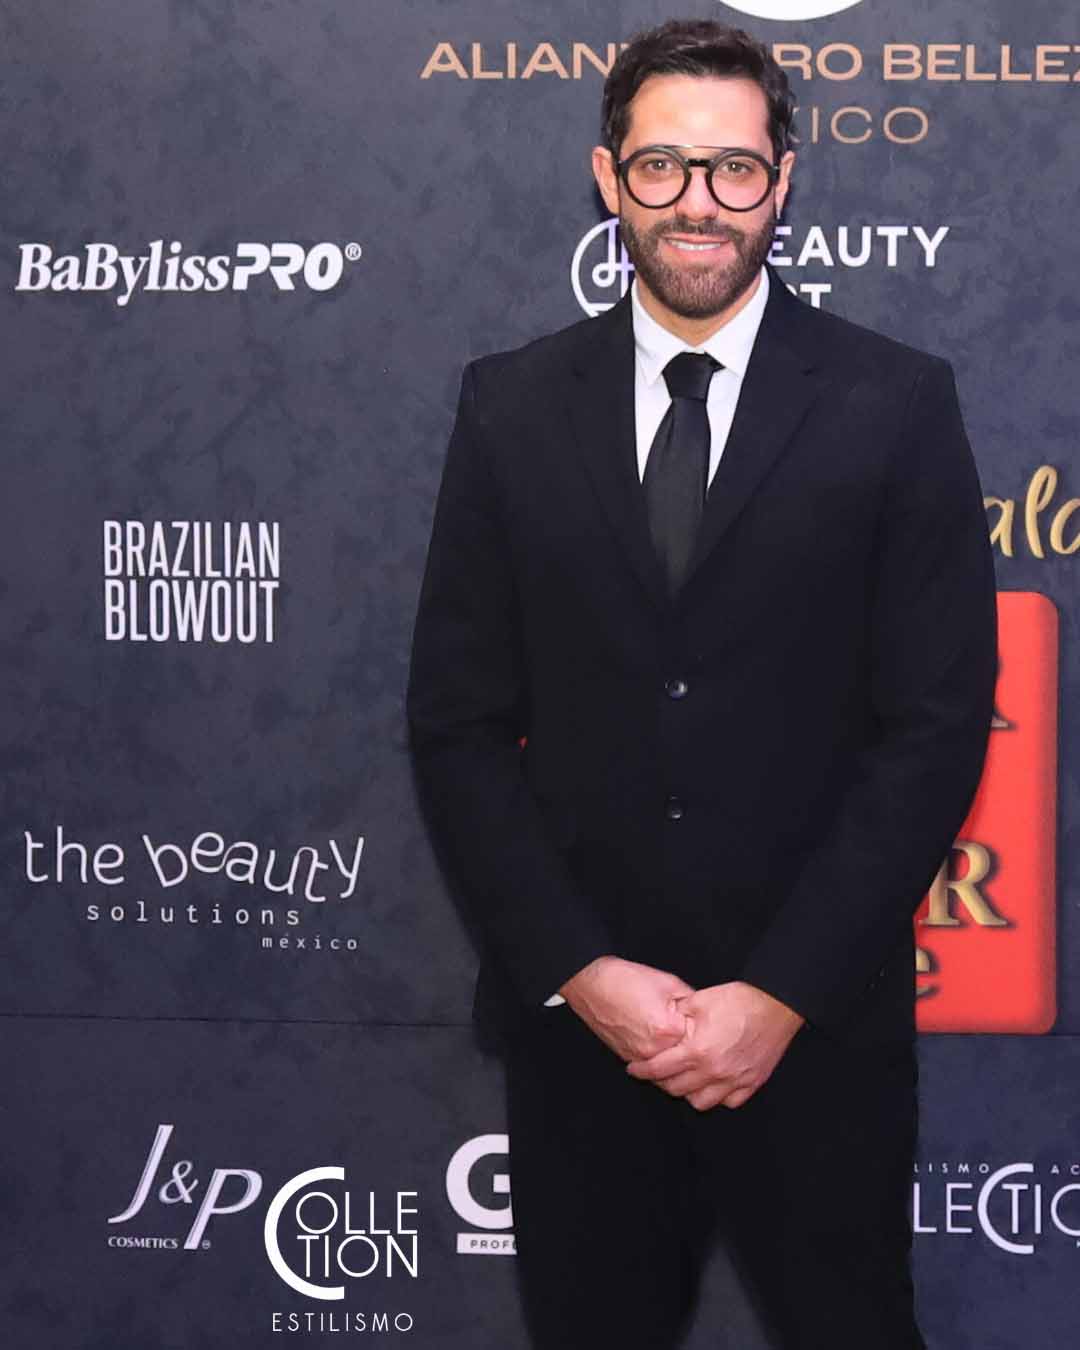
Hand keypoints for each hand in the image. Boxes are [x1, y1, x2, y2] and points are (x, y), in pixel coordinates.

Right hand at [559, 956, 694, 1062]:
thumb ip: (691, 1001)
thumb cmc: (625, 980)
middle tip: (694, 1034)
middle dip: (690, 1048)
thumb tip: (704, 1013)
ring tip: (680, 1044)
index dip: (701, 1029)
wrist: (592, 984)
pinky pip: (650, 1069)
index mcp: (667, 1030)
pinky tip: (661, 1046)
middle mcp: (653, 1049)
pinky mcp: (627, 1058)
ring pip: (668, 1070)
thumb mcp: (668, 982)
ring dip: (676, 1061)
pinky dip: (658, 1061)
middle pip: (684, 1059)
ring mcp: (638, 1057)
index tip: (702, 1024)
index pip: (698, 1039)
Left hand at [625, 980, 804, 1111]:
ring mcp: (735, 1080)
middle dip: (661, 1082)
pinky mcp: (752, 1082)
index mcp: (697, 1051)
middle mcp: (714, 1071)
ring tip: (684, 1079)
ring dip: (688, 1092)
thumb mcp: (699, 1001)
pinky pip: (729, 1101)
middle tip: (657, 1072)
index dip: (641, 1070)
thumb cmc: (738, 1000)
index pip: (660, 1069)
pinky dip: (718, 1096)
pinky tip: (712, 1083)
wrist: (776, 1004)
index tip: (633, 1068)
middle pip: (677, 1089)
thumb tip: (662, 1023)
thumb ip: (677, 1016)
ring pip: (702, 1102)